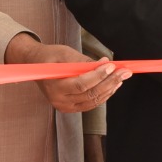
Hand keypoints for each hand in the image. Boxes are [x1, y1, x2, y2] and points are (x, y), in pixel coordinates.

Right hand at [6, 34, 129, 112]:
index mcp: (54, 86)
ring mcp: (65, 106)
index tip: (112, 66)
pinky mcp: (71, 108)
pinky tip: (113, 85)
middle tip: (125, 71)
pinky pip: (91, 103)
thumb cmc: (50, 57)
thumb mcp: (65, 53)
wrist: (36, 66)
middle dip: (110, 82)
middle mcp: (59, 100)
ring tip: (121, 76)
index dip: (98, 75)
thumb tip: (105, 63)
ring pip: (93, 101)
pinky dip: (103, 94)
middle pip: (90, 94)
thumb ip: (84, 61)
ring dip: (110, 89)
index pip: (81, 84)